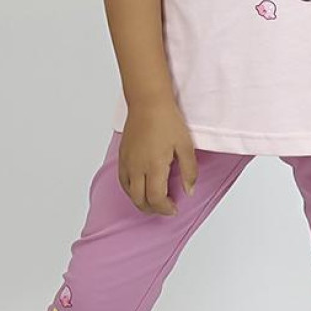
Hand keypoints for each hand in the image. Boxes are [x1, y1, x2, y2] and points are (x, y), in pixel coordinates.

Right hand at [117, 96, 198, 214]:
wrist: (147, 102)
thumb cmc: (167, 120)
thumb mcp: (185, 146)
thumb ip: (189, 171)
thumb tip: (189, 191)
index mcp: (154, 166)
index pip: (156, 199)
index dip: (165, 209)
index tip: (174, 208)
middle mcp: (137, 167)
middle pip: (140, 200)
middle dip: (153, 209)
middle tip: (165, 207)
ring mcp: (127, 162)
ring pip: (130, 193)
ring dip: (141, 201)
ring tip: (154, 200)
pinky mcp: (122, 156)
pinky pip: (123, 181)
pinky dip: (131, 190)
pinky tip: (140, 188)